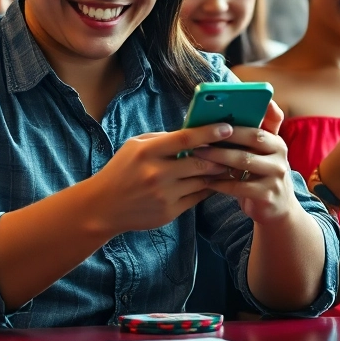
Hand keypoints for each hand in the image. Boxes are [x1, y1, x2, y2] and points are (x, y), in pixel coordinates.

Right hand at [86, 123, 233, 234]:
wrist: (104, 206)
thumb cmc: (121, 171)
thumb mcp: (134, 146)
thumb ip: (162, 139)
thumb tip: (191, 132)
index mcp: (148, 152)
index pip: (185, 139)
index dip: (209, 132)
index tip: (228, 127)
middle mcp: (157, 173)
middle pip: (200, 162)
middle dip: (221, 156)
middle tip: (235, 149)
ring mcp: (165, 195)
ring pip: (202, 181)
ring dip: (217, 173)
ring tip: (229, 165)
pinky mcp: (169, 212)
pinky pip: (197, 198)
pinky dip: (208, 189)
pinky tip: (214, 182)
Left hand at [192, 101, 302, 224]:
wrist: (278, 210)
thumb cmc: (261, 176)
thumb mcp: (262, 155)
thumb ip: (252, 135)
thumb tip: (221, 117)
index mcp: (277, 142)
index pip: (263, 122)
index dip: (247, 115)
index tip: (226, 110)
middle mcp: (279, 156)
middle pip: (253, 138)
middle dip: (225, 134)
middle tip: (202, 133)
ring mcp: (276, 176)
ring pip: (243, 161)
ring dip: (218, 156)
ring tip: (197, 154)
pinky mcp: (267, 195)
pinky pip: (239, 186)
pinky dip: (220, 182)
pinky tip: (206, 179)